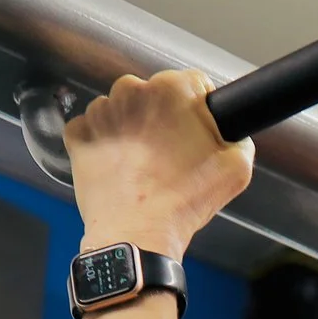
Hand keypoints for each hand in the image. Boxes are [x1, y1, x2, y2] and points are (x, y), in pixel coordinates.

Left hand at [64, 69, 253, 259]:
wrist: (137, 233)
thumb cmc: (183, 201)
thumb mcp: (237, 167)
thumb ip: (239, 137)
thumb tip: (231, 132)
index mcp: (173, 89)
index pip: (193, 84)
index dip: (198, 111)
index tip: (195, 134)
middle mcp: (133, 90)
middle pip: (154, 96)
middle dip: (163, 119)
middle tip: (171, 156)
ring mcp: (101, 111)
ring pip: (123, 111)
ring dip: (132, 130)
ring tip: (143, 166)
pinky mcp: (79, 133)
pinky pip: (94, 130)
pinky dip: (105, 145)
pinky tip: (119, 168)